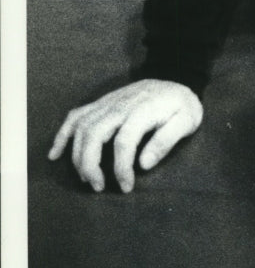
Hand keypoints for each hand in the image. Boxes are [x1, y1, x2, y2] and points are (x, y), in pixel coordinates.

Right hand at [48, 79, 202, 192]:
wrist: (177, 80)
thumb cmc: (182, 105)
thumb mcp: (187, 121)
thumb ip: (167, 141)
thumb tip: (144, 164)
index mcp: (142, 110)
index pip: (124, 142)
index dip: (121, 168)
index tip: (126, 187)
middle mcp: (121, 105)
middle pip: (94, 133)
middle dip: (90, 164)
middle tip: (98, 187)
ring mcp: (108, 102)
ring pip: (82, 127)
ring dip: (77, 155)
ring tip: (86, 178)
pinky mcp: (102, 103)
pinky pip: (76, 116)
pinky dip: (62, 134)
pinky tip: (55, 153)